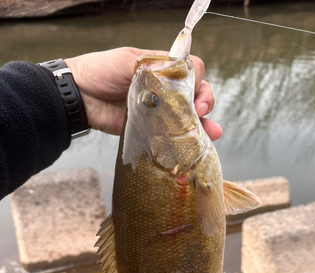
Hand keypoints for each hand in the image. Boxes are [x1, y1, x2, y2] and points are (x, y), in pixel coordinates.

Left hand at [65, 48, 221, 140]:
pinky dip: (188, 141)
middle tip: (200, 112)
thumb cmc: (102, 71)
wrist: (81, 96)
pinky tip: (199, 146)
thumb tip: (178, 74)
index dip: (198, 80)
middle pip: (197, 94)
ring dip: (204, 125)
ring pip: (191, 117)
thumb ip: (154, 66)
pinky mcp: (153, 131)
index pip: (192, 71)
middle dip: (205, 102)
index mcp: (163, 69)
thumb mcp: (130, 61)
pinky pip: (174, 136)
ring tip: (211, 133)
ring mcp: (161, 112)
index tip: (192, 91)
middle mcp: (166, 90)